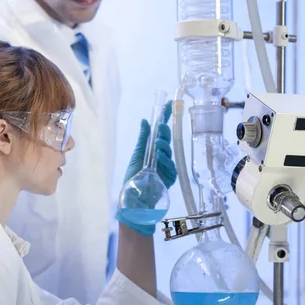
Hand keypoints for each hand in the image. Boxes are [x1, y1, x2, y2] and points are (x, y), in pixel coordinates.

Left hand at [117, 101, 176, 235]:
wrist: (133, 199)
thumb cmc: (133, 178)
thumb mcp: (137, 155)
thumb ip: (143, 138)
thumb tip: (145, 121)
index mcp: (155, 150)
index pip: (163, 132)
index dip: (166, 118)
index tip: (168, 105)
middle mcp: (162, 157)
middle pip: (167, 141)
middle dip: (165, 132)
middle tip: (162, 125)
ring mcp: (167, 168)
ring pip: (169, 153)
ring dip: (164, 146)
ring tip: (158, 143)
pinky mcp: (169, 179)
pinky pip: (170, 167)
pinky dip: (165, 161)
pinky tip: (159, 157)